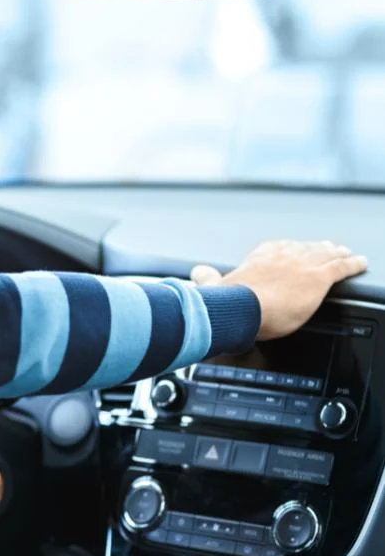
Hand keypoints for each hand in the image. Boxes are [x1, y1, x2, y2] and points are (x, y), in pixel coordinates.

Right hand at [191, 240, 367, 340]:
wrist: (243, 308)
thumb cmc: (230, 301)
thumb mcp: (215, 286)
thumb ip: (207, 277)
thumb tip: (196, 272)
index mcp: (260, 257)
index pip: (280, 248)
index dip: (290, 249)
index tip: (294, 250)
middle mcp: (282, 255)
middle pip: (306, 248)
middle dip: (318, 248)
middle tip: (328, 247)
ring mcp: (302, 264)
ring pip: (325, 254)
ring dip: (337, 253)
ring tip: (346, 253)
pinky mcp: (318, 278)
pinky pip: (341, 268)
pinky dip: (353, 264)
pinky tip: (361, 263)